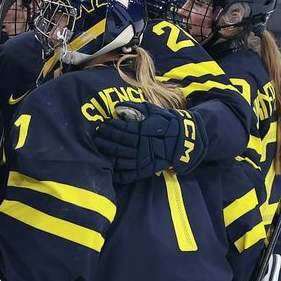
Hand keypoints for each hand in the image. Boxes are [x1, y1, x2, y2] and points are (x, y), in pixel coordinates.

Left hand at [93, 101, 207, 182]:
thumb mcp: (153, 110)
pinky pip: (128, 174)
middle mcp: (141, 146)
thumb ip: (135, 108)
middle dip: (104, 141)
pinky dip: (117, 173)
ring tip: (98, 150)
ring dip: (107, 155)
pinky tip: (109, 168)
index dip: (109, 128)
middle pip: (116, 145)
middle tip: (96, 138)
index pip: (120, 130)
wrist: (184, 140)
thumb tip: (118, 107)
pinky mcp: (146, 170)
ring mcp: (143, 160)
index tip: (101, 126)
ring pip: (119, 160)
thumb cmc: (167, 122)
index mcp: (142, 131)